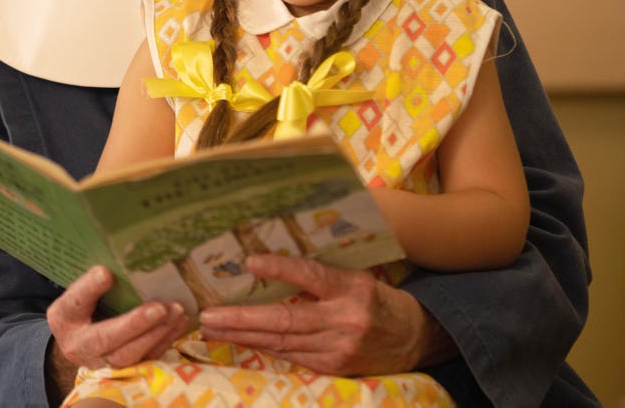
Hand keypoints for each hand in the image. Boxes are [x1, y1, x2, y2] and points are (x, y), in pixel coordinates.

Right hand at [47, 266, 190, 370]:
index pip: (74, 303)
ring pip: (129, 355)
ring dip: (156, 333)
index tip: (105, 273)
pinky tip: (179, 322)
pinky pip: (146, 359)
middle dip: (136, 323)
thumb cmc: (82, 308)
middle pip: (106, 339)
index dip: (89, 289)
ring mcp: (101, 363)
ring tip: (176, 312)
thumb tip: (110, 269)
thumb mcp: (78, 292)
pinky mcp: (123, 370)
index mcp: (64, 319)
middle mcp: (79, 347)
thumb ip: (92, 282)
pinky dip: (165, 340)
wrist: (81, 340)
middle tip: (160, 308)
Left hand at [198, 254, 455, 375]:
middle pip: (286, 320)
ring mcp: (339, 348)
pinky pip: (291, 356)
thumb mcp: (356, 275)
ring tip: (213, 327)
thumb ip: (321, 272)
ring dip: (243, 335)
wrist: (415, 336)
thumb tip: (272, 257)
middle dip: (242, 318)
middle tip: (209, 314)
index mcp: (352, 288)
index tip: (251, 262)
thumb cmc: (377, 297)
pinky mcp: (334, 367)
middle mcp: (345, 320)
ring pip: (282, 343)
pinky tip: (240, 340)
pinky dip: (263, 347)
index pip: (312, 276)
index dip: (281, 270)